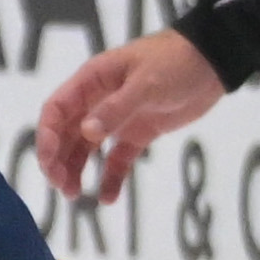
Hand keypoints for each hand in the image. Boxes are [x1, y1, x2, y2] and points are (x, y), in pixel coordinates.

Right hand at [33, 29, 227, 206]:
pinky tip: (108, 198)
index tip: (50, 162)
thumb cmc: (175, 62)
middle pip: (66, 134)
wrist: (213, 62)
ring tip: (76, 196)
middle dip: (58, 160)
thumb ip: (116, 108)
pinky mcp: (138, 133)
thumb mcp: (146, 83)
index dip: (47, 136)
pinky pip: (117, 159)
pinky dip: (111, 178)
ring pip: (86, 149)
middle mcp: (97, 101)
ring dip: (77, 171)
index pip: (56, 110)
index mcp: (92, 82)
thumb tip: (87, 133)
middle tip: (63, 187)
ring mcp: (117, 119)